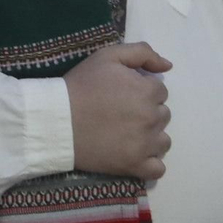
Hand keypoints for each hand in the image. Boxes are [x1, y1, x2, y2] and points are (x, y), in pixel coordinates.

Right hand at [63, 42, 172, 180]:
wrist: (55, 120)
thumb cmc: (80, 86)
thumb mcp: (107, 56)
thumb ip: (142, 52)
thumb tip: (168, 66)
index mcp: (148, 91)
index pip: (159, 91)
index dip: (141, 90)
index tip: (121, 94)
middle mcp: (152, 118)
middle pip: (163, 115)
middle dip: (146, 112)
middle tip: (119, 112)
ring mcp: (146, 144)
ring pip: (163, 141)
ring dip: (150, 137)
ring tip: (125, 134)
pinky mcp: (135, 165)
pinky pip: (158, 169)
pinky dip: (150, 163)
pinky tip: (135, 155)